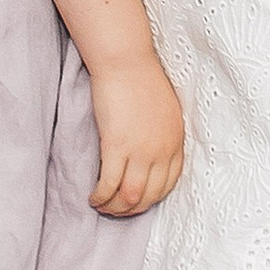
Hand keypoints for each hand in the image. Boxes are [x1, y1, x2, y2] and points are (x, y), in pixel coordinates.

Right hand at [88, 50, 185, 216]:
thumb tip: (151, 150)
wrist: (126, 60)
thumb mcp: (164, 108)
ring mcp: (141, 150)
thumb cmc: (141, 77)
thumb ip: (162, 132)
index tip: (138, 202)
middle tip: (116, 210)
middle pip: (149, 195)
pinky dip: (101, 196)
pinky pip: (109, 184)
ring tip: (102, 206)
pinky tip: (93, 197)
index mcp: (175, 140)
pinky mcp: (117, 146)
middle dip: (131, 209)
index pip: (169, 184)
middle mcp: (162, 149)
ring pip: (130, 196)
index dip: (152, 198)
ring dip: (115, 208)